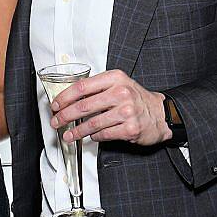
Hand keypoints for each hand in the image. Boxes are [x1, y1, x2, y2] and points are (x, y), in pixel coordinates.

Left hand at [49, 69, 171, 145]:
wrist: (160, 114)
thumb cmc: (135, 99)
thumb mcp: (118, 85)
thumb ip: (97, 88)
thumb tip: (68, 99)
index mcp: (115, 78)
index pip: (82, 87)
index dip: (64, 97)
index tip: (55, 105)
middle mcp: (121, 93)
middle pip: (83, 106)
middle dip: (65, 116)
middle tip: (56, 121)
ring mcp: (127, 111)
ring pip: (92, 123)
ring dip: (76, 131)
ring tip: (67, 135)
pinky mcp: (130, 128)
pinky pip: (104, 134)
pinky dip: (94, 137)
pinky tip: (90, 137)